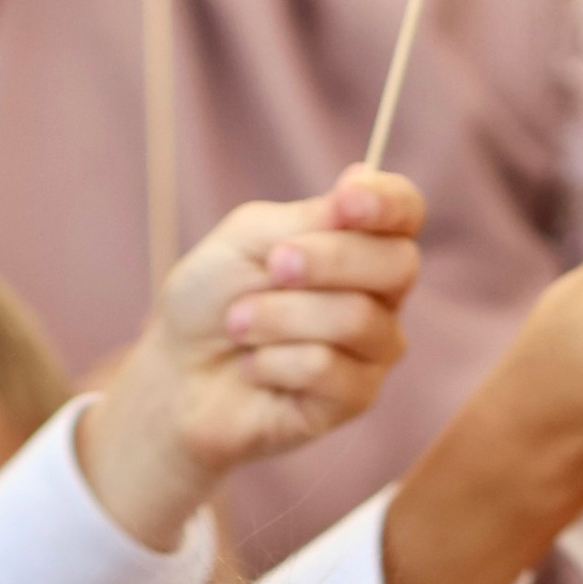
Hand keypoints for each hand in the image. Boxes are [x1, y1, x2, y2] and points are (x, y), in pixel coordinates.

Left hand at [80, 170, 423, 547]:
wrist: (178, 373)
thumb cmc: (214, 298)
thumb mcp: (251, 237)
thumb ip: (308, 217)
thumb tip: (360, 182)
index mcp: (360, 242)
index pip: (405, 212)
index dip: (387, 202)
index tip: (346, 200)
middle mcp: (380, 296)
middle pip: (397, 265)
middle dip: (327, 261)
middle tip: (273, 267)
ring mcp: (372, 352)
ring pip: (356, 319)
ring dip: (281, 316)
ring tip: (239, 323)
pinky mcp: (353, 401)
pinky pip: (326, 368)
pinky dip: (273, 362)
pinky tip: (253, 368)